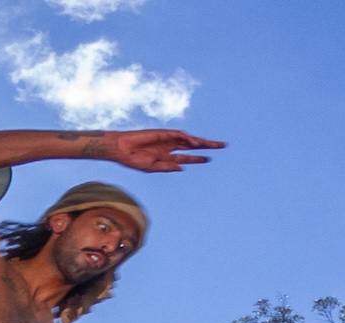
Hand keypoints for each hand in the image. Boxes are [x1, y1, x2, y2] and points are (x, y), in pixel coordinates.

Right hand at [87, 129, 223, 173]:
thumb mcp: (153, 167)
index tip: (210, 159)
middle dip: (207, 145)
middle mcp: (170, 147)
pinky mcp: (162, 133)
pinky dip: (187, 138)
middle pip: (192, 145)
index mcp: (168, 157)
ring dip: (200, 142)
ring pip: (188, 139)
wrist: (122, 149)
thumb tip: (183, 167)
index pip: (188, 156)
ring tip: (213, 145)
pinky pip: (178, 135)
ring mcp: (167, 139)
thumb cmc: (134, 160)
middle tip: (223, 145)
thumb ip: (168, 167)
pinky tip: (195, 142)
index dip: (198, 158)